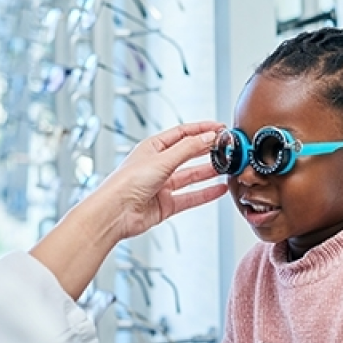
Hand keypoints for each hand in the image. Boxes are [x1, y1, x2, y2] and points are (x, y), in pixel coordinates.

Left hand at [29, 121, 226, 299]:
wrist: (114, 213)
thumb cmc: (126, 183)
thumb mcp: (162, 159)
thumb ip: (188, 149)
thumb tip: (208, 136)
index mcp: (152, 148)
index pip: (182, 134)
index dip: (201, 130)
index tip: (220, 129)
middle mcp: (158, 165)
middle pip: (188, 154)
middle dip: (208, 150)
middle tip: (227, 148)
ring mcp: (162, 185)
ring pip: (191, 176)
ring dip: (209, 172)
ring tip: (227, 168)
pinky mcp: (166, 204)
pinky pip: (191, 197)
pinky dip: (205, 194)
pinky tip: (219, 189)